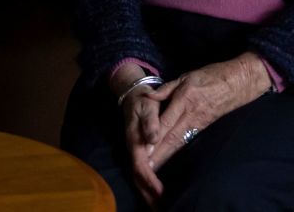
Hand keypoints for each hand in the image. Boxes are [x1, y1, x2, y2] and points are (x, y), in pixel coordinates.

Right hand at [110, 64, 163, 206]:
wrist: (133, 94)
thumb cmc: (143, 100)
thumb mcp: (147, 106)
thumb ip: (151, 122)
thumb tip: (152, 139)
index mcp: (134, 140)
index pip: (140, 166)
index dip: (149, 180)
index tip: (160, 192)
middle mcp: (133, 148)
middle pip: (137, 176)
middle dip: (147, 193)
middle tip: (160, 206)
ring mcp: (134, 151)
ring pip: (138, 176)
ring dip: (147, 192)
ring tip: (158, 205)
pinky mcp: (138, 152)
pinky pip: (141, 172)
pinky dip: (147, 185)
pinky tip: (155, 193)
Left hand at [144, 52, 271, 172]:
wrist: (237, 82)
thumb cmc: (211, 76)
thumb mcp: (186, 76)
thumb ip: (166, 88)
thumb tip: (149, 96)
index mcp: (185, 99)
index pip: (167, 121)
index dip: (155, 136)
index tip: (144, 148)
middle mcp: (191, 114)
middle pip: (172, 137)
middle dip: (158, 153)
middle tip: (145, 167)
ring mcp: (199, 123)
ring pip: (180, 142)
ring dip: (167, 155)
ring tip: (154, 168)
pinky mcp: (204, 127)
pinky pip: (188, 140)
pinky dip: (178, 151)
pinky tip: (169, 159)